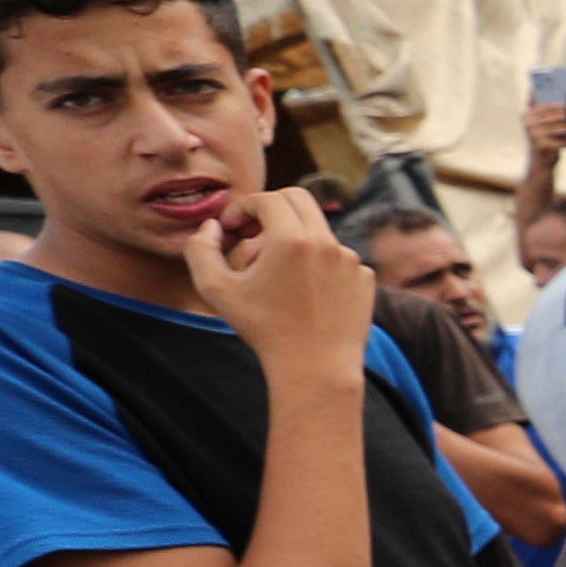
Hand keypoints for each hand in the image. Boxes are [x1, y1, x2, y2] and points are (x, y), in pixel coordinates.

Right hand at [183, 188, 372, 364]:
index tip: (231, 228)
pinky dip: (316, 263)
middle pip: (298, 200)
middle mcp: (328, 243)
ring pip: (317, 231)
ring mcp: (352, 260)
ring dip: (292, 239)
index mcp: (293, 238)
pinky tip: (302, 292)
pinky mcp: (365, 279)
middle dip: (270, 209)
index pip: (268, 198)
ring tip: (272, 274)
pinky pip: (336, 258)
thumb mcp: (216, 289)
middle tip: (251, 232)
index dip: (243, 207)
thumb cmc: (264, 329)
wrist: (316, 368)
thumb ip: (200, 249)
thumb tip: (211, 227)